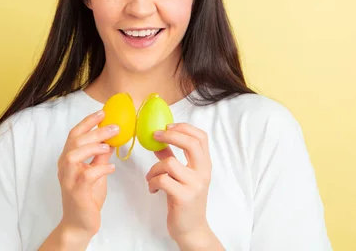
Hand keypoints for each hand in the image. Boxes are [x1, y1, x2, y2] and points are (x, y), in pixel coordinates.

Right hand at [57, 110, 119, 237]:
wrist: (80, 224)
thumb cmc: (87, 197)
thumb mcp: (96, 172)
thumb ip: (99, 156)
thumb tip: (110, 139)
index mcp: (68, 159)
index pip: (74, 134)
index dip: (87, 122)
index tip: (103, 112)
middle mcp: (64, 167)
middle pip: (75, 141)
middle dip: (95, 131)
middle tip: (114, 127)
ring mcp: (69, 179)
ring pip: (73, 155)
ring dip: (92, 147)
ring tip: (108, 146)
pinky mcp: (77, 192)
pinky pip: (86, 176)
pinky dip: (100, 169)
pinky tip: (111, 168)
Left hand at [145, 123, 221, 248]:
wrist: (191, 230)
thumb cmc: (184, 201)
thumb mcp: (181, 176)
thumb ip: (171, 157)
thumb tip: (157, 140)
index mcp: (204, 165)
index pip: (201, 137)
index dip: (184, 127)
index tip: (168, 126)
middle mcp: (203, 173)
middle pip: (190, 143)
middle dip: (169, 136)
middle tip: (155, 136)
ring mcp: (194, 185)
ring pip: (169, 163)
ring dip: (154, 168)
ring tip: (151, 178)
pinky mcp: (184, 197)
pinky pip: (162, 180)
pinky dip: (152, 182)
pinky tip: (153, 189)